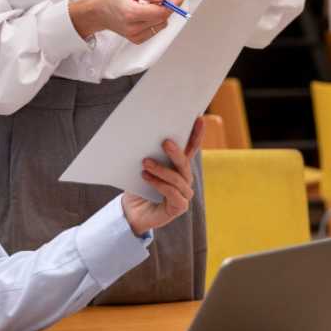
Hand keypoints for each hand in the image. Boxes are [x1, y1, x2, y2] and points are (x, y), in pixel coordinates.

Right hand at [68, 0, 183, 42]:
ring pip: (161, 24)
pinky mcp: (137, 39)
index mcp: (131, 14)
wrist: (96, 12)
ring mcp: (135, 36)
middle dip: (167, 6)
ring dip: (160, 13)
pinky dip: (155, 20)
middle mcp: (134, 28)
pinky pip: (155, 29)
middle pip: (163, 18)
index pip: (161, 11)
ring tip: (145, 5)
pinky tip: (144, 14)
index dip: (174, 3)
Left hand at [121, 117, 204, 236]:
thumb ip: (150, 155)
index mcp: (179, 167)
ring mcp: (184, 194)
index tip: (198, 118)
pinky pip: (172, 193)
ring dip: (161, 169)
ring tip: (145, 162)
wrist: (131, 212)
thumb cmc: (138, 187)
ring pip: (177, 178)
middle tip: (165, 142)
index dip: (196, 134)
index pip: (191, 148)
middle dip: (176, 152)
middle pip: (184, 163)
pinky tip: (146, 177)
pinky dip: (158, 184)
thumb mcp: (144, 167)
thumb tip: (145, 136)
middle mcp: (185, 179)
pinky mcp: (179, 206)